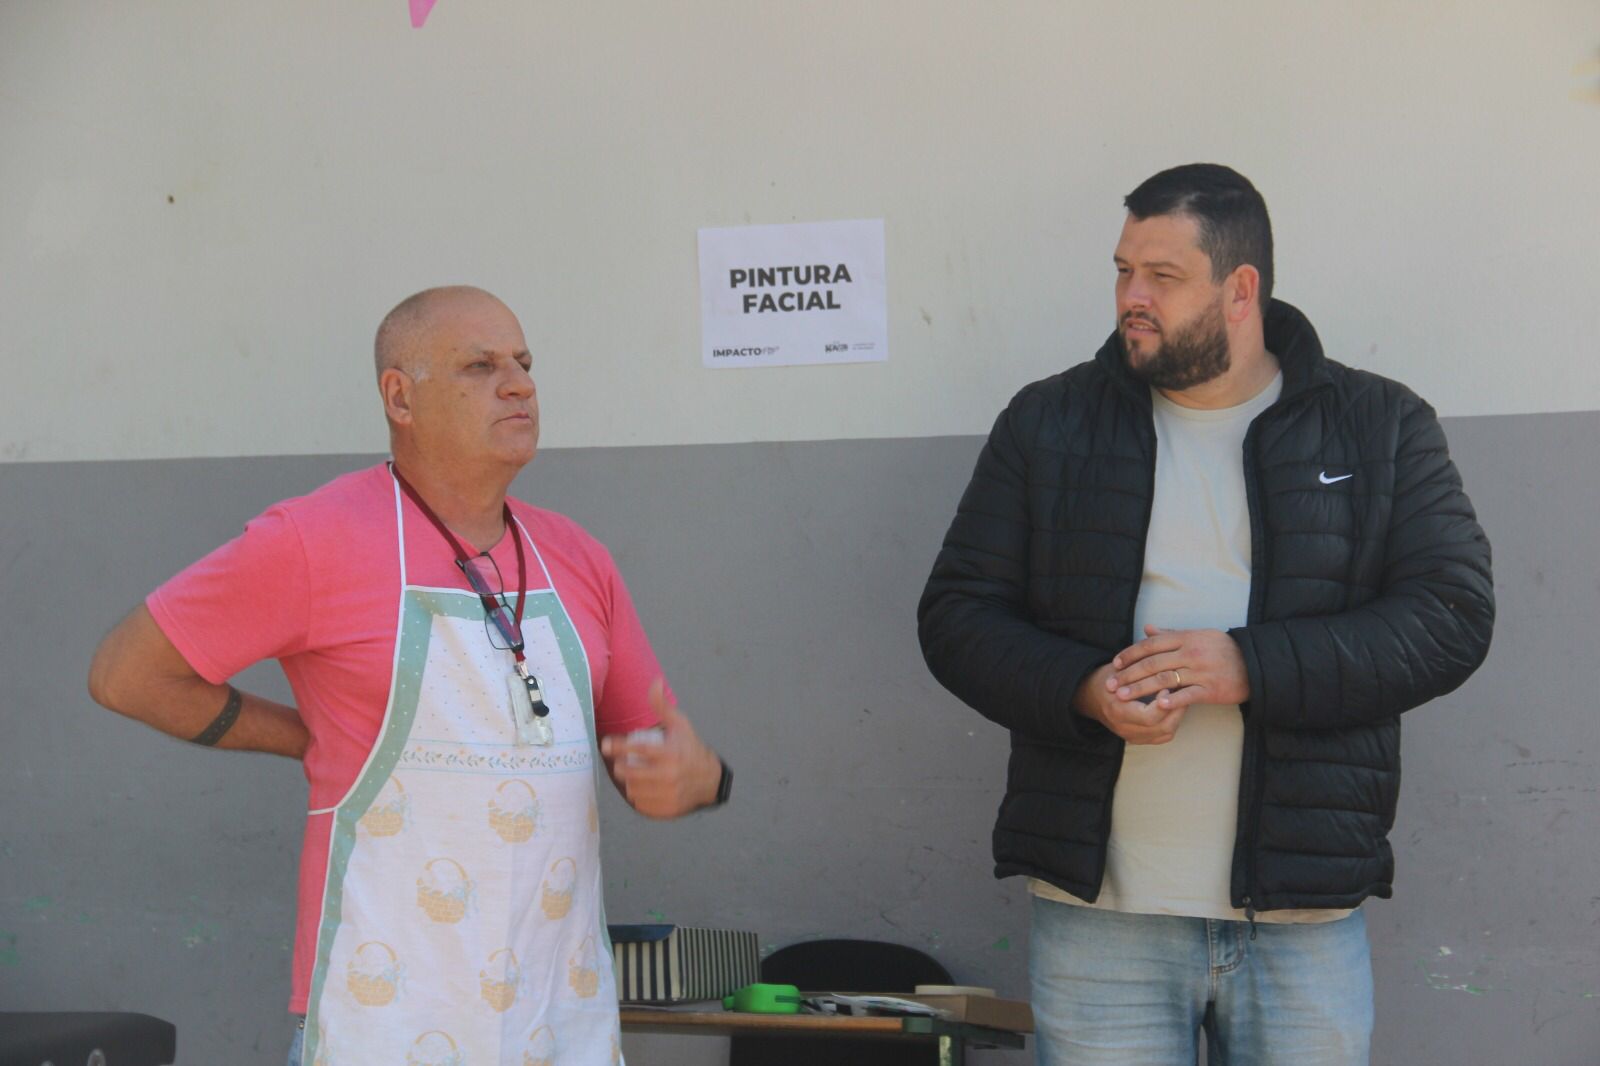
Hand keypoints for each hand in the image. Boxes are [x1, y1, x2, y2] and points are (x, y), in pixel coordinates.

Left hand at [599, 680, 720, 818]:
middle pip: (629, 773)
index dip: (617, 746)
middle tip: (620, 763)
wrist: (711, 780)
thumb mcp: (680, 725)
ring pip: (633, 790)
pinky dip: (638, 797)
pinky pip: (641, 805)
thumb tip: (655, 682)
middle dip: (620, 767)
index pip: (636, 749)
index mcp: (671, 753)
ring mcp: (668, 794)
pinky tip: (642, 789)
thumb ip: (662, 705)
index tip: (606, 744)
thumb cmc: (690, 749)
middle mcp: (669, 775)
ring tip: (631, 776)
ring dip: (629, 783)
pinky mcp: (666, 809)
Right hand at [1073, 662, 1187, 744]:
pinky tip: (1174, 708)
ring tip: (1182, 698)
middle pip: (1162, 728)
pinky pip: (1163, 736)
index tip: (1169, 687)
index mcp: (1117, 710)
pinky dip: (1172, 722)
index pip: (1149, 716)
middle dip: (1177, 709)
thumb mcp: (1119, 669)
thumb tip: (1167, 660)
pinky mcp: (1139, 739)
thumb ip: (1141, 667)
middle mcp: (1124, 728)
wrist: (1091, 696)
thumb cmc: (1108, 678)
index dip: (1164, 703)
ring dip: (1177, 715)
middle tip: (1183, 691)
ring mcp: (1132, 736)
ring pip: (1166, 733)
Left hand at [1108, 625, 1249, 711]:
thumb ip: (1170, 633)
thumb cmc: (1222, 649)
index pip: (1151, 645)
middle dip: (1128, 674)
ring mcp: (1200, 672)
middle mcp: (1190, 653)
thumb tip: (1146, 629)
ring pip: (1164, 679)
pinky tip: (1155, 705)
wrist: (1254, 664)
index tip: (1115, 663)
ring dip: (1140, 689)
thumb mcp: (1197, 635)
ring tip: (1122, 696)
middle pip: (1152, 663)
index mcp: (1185, 638)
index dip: (1130, 654)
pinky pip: (1186, 695)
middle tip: (1111, 684)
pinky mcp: (1210, 690)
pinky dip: (1170, 700)